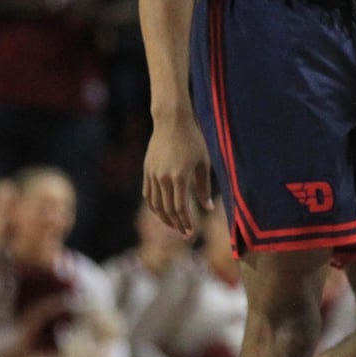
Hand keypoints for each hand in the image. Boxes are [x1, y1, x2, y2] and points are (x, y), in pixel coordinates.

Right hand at [143, 114, 213, 237]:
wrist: (172, 122)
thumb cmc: (193, 141)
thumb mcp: (203, 163)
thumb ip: (204, 187)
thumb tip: (208, 208)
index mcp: (180, 177)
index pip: (180, 208)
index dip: (185, 222)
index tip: (190, 232)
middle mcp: (163, 179)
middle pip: (167, 209)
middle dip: (176, 224)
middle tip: (184, 233)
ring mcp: (152, 175)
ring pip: (155, 204)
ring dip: (164, 218)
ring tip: (174, 225)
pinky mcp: (146, 171)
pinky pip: (147, 194)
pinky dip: (154, 205)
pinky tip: (162, 210)